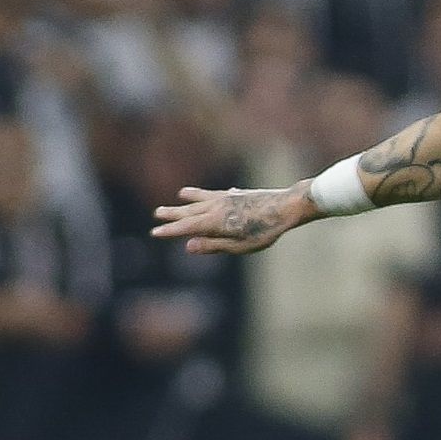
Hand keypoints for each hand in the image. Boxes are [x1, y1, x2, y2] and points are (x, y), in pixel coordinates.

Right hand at [151, 184, 316, 254]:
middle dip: (173, 213)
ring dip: (188, 200)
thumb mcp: (239, 246)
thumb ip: (213, 245)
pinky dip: (206, 193)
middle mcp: (216, 207)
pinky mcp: (238, 194)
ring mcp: (226, 198)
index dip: (169, 230)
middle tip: (157, 213)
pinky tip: (206, 193)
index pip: (186, 227)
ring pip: (201, 199)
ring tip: (179, 196)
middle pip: (189, 211)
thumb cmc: (265, 230)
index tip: (155, 232)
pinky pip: (215, 193)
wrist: (285, 206)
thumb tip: (188, 245)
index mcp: (214, 222)